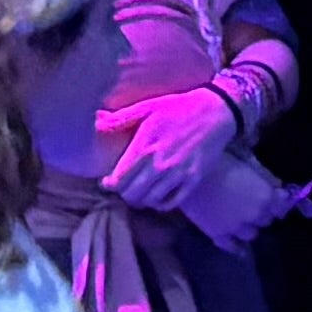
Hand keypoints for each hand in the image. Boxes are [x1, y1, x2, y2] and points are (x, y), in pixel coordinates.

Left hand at [102, 81, 243, 207]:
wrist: (215, 111)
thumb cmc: (178, 108)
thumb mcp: (147, 107)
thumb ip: (119, 118)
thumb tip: (96, 121)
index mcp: (144, 147)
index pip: (119, 180)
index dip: (110, 185)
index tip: (108, 182)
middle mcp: (159, 164)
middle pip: (132, 194)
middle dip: (124, 193)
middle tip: (124, 188)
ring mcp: (178, 174)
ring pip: (150, 201)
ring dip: (142, 200)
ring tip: (140, 193)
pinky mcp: (194, 179)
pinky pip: (172, 202)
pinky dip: (161, 204)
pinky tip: (158, 197)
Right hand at [176, 151, 306, 249]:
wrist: (187, 173)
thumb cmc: (218, 161)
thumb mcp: (248, 164)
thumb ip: (265, 179)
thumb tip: (278, 188)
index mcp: (266, 196)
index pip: (281, 206)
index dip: (276, 202)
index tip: (272, 198)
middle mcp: (255, 215)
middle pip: (266, 220)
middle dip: (260, 213)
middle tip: (249, 205)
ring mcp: (237, 227)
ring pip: (251, 234)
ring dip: (247, 227)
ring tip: (238, 220)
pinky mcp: (218, 235)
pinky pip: (231, 246)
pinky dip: (235, 246)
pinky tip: (236, 245)